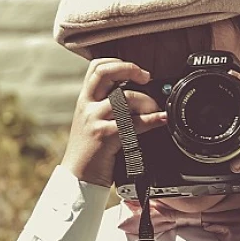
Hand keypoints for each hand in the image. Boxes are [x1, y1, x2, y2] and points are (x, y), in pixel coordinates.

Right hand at [61, 58, 166, 187]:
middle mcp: (87, 106)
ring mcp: (94, 119)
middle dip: (129, 69)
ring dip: (146, 101)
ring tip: (156, 109)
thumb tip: (137, 98)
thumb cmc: (91, 153)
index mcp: (85, 100)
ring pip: (123, 98)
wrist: (78, 178)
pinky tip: (161, 120)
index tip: (136, 71)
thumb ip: (108, 108)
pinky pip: (133, 122)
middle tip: (147, 77)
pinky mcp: (105, 135)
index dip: (117, 62)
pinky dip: (151, 120)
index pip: (96, 67)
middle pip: (105, 72)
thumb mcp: (93, 123)